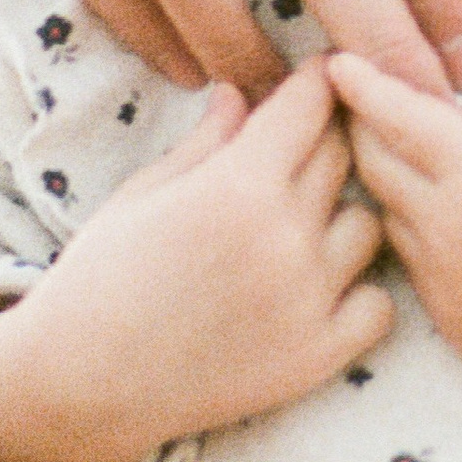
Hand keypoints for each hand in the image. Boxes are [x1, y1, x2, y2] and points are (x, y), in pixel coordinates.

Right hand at [0, 67, 392, 461]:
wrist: (81, 383)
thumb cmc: (101, 278)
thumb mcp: (144, 192)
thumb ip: (207, 141)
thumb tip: (242, 91)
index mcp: (238, 184)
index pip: (311, 103)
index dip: (314, 82)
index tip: (316, 78)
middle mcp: (285, 236)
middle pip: (344, 154)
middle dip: (326, 138)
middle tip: (301, 147)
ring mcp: (309, 300)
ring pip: (368, 225)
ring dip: (342, 215)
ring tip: (304, 225)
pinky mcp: (318, 357)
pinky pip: (379, 305)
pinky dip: (359, 292)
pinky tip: (322, 289)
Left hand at [331, 54, 461, 461]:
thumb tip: (461, 121)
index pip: (396, 114)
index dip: (362, 82)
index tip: (338, 60)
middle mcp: (447, 227)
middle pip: (371, 160)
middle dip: (366, 126)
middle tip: (375, 104)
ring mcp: (441, 282)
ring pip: (387, 212)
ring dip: (394, 183)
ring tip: (426, 166)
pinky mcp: (447, 324)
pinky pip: (413, 262)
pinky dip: (420, 233)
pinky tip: (459, 229)